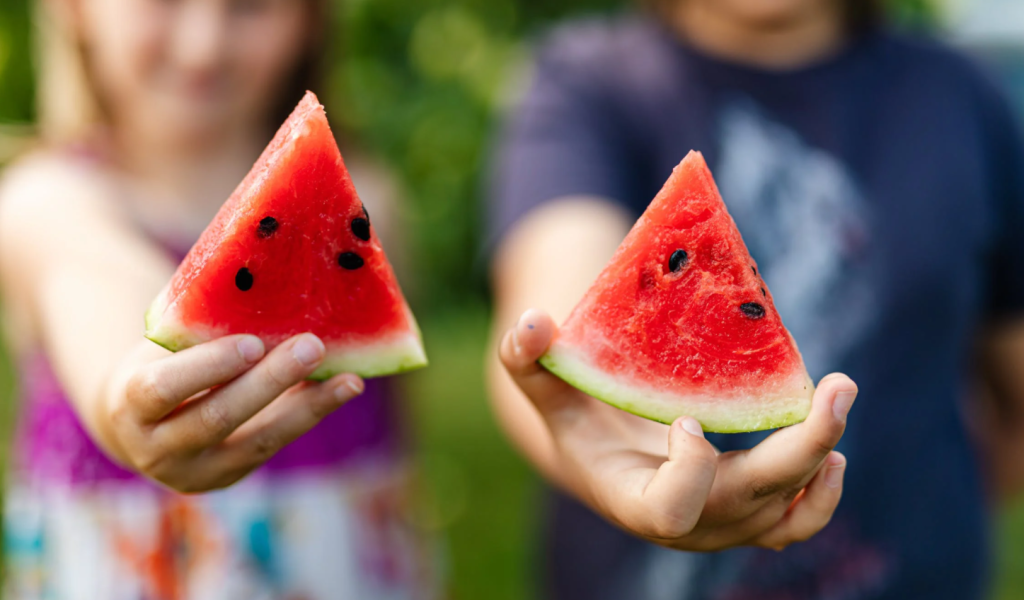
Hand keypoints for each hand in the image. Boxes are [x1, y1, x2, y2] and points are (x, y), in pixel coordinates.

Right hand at [100, 333, 362, 492]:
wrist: (138, 423)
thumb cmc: (158, 363)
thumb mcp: (163, 346)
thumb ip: (199, 327)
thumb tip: (267, 281)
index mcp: (130, 406)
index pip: (164, 389)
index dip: (209, 367)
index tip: (252, 343)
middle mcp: (157, 449)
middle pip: (218, 418)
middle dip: (269, 382)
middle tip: (312, 346)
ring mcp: (196, 472)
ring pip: (257, 442)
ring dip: (307, 407)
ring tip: (348, 380)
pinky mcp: (230, 477)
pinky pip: (274, 445)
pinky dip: (309, 415)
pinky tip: (342, 388)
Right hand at [499, 309, 855, 550]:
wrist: (606, 461)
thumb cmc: (576, 420)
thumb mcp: (546, 391)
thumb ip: (527, 360)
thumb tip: (532, 322)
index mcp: (632, 499)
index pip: (671, 511)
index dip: (688, 470)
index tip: (687, 419)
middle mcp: (686, 526)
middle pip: (751, 503)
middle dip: (800, 448)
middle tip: (837, 386)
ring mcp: (723, 527)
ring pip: (787, 513)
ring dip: (820, 461)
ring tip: (836, 400)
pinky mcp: (749, 518)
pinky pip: (798, 523)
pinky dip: (823, 493)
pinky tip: (834, 452)